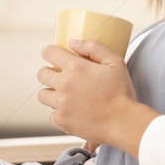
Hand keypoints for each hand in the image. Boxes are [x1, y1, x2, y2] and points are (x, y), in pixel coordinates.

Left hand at [37, 40, 158, 157]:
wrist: (123, 121)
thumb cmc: (121, 91)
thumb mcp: (115, 62)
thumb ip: (94, 48)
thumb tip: (72, 43)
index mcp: (76, 67)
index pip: (49, 53)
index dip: (49, 51)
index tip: (52, 54)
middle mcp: (64, 85)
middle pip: (41, 74)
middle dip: (49, 71)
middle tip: (60, 74)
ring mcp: (61, 104)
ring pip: (42, 94)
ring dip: (51, 91)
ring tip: (65, 93)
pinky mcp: (61, 121)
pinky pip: (51, 114)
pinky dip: (59, 111)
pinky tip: (72, 109)